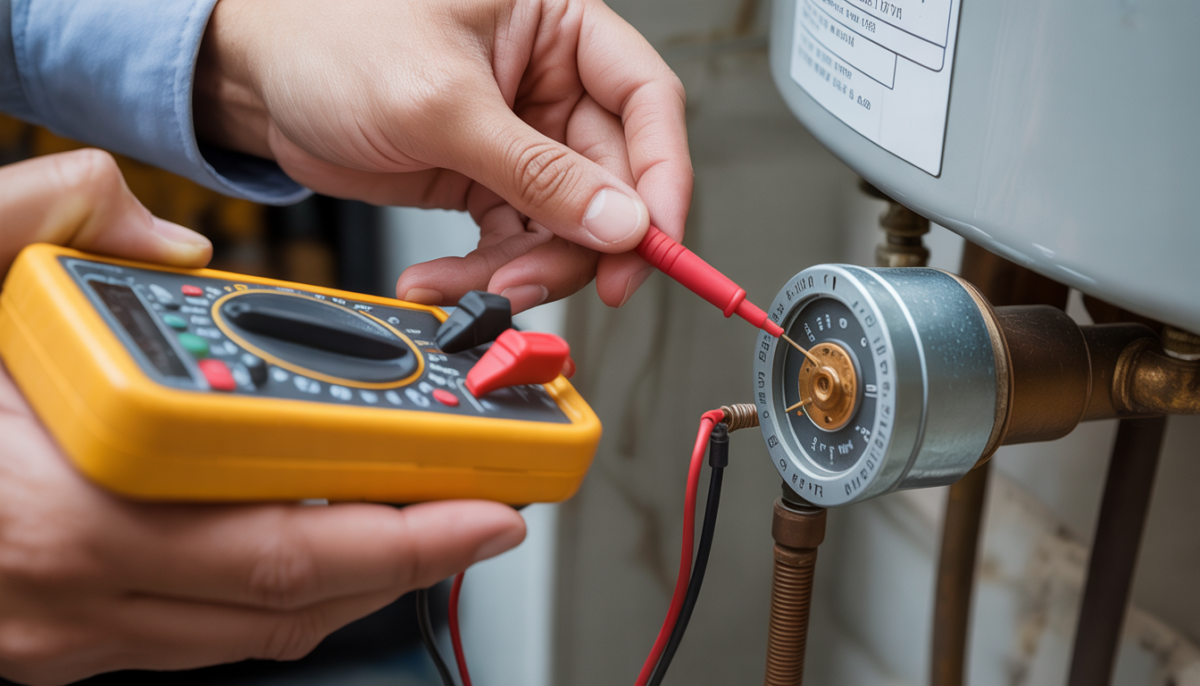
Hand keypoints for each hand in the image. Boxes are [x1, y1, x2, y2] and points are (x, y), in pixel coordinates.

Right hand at [0, 151, 525, 684]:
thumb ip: (52, 218)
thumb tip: (165, 239)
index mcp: (66, 508)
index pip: (280, 547)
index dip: (399, 534)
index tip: (482, 501)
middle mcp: (74, 594)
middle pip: (288, 604)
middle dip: (411, 560)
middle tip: (487, 511)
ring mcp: (63, 638)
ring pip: (252, 636)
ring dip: (354, 583)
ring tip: (426, 524)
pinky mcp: (57, 647)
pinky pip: (201, 639)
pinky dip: (279, 598)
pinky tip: (321, 549)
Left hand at [195, 0, 691, 311]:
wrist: (255, 81)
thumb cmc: (330, 39)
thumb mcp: (443, 103)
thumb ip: (537, 169)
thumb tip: (619, 220)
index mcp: (559, 26)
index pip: (646, 102)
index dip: (661, 177)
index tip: (652, 240)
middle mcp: (549, 83)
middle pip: (610, 181)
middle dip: (581, 243)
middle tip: (549, 282)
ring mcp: (519, 138)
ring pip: (564, 225)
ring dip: (524, 270)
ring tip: (474, 289)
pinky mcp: (484, 181)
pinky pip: (512, 243)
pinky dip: (485, 274)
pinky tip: (447, 281)